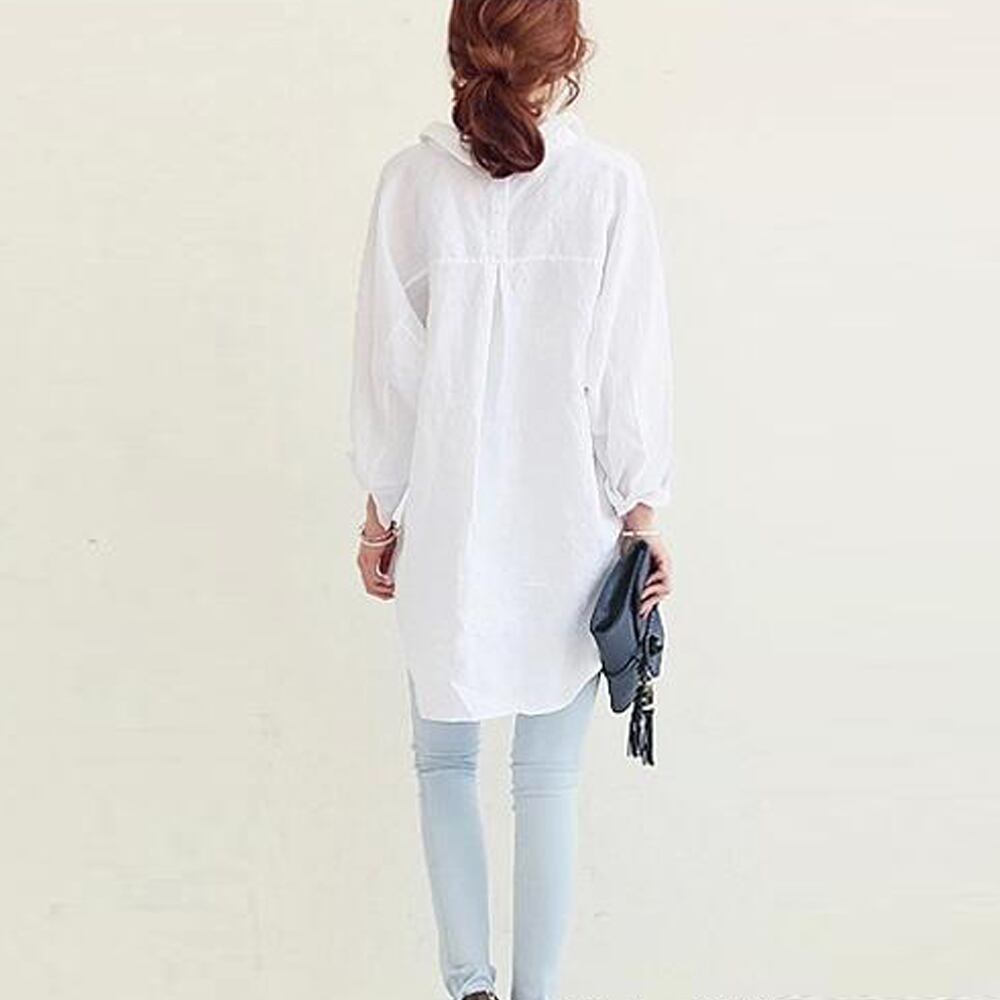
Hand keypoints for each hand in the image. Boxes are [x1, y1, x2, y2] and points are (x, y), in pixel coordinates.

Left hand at [356, 496, 396, 600]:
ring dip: (382, 591)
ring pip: (370, 586)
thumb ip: (387, 562)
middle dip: (382, 594)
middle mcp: (362, 564)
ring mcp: (364, 564)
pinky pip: (374, 579)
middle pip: (369, 587)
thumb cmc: (384, 532)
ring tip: (393, 592)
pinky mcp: (369, 562)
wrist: (379, 522)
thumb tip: (390, 574)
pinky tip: (391, 584)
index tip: (392, 591)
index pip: (370, 582)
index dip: (380, 590)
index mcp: (365, 561)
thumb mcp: (387, 550)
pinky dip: (382, 584)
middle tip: (393, 596)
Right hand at [620, 503, 671, 618]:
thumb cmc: (632, 541)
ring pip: (666, 588)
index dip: (649, 604)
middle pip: (663, 593)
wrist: (635, 525)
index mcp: (654, 572)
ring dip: (653, 595)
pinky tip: (645, 585)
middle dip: (651, 604)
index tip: (640, 614)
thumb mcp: (629, 564)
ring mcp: (665, 566)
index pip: (656, 593)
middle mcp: (662, 570)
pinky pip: (663, 577)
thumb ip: (632, 577)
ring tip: (642, 598)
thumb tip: (628, 593)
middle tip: (641, 610)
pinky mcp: (664, 560)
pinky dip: (654, 584)